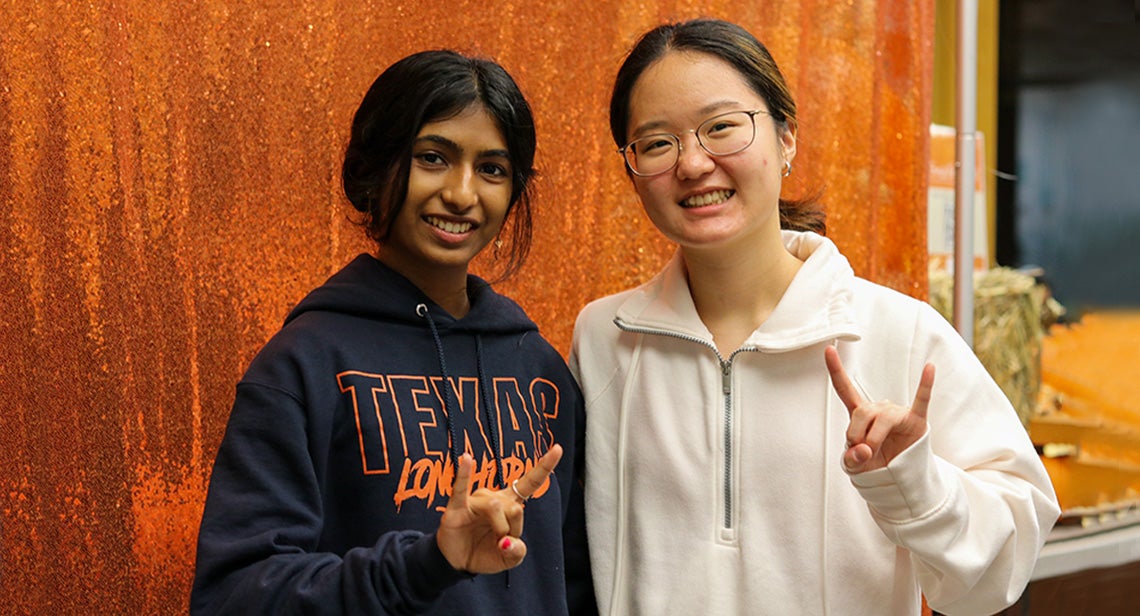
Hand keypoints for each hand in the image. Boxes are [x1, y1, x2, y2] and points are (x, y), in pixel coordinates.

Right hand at [436, 444, 562, 573]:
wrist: (459, 563)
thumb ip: (516, 552)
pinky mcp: (457, 507)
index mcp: (509, 505)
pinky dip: (464, 474)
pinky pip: (461, 488)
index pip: (529, 482)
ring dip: (498, 528)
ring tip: (491, 540)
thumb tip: (507, 543)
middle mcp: (494, 498)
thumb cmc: (485, 554)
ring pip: (495, 506)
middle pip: (514, 507)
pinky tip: (467, 459)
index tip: (558, 448)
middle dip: (512, 529)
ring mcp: (475, 500)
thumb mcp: (509, 559)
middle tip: (502, 542)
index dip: (544, 467)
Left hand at [824, 346, 933, 473]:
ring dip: (873, 439)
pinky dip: (925, 385)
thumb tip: (862, 450)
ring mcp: (898, 413)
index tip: (828, 350)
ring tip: (875, 453)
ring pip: (882, 419)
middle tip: (861, 452)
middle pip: (862, 412)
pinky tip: (929, 368)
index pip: (845, 389)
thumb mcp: (856, 466)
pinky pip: (922, 400)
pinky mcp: (916, 420)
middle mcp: (879, 409)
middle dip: (857, 435)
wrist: (899, 477)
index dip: (836, 369)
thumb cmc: (876, 464)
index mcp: (860, 414)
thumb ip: (852, 459)